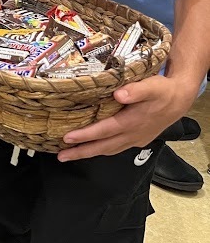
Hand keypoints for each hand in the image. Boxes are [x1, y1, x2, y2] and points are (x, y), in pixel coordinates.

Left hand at [58, 74, 198, 161]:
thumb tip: (118, 94)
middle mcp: (132, 134)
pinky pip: (115, 148)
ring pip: (108, 150)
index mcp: (132, 122)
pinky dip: (101, 150)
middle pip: (102, 147)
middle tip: (61, 156)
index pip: (104, 130)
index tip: (67, 138)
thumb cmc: (163, 90)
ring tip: (70, 155)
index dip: (85, 135)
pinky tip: (92, 149)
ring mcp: (135, 139)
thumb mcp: (152, 86)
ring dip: (89, 153)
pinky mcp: (137, 139)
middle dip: (81, 152)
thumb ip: (136, 90)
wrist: (180, 99)